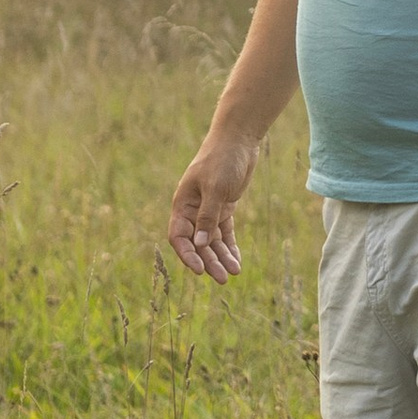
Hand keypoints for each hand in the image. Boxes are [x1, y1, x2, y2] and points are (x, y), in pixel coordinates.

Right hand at [168, 129, 257, 279]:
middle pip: (198, 243)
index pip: (179, 237)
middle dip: (209, 261)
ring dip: (221, 257)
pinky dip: (230, 246)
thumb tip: (199, 245)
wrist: (238, 140)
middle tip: (223, 278)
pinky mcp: (225, 207)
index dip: (187, 255)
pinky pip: (225, 232)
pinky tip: (236, 260)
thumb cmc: (222, 160)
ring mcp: (209, 209)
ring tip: (234, 273)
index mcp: (183, 204)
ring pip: (212, 240)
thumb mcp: (215, 188)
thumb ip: (207, 216)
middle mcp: (193, 210)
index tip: (199, 270)